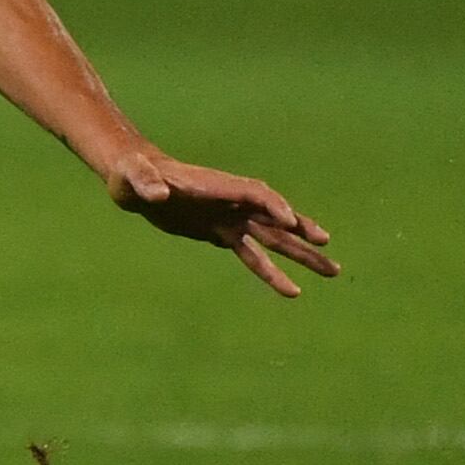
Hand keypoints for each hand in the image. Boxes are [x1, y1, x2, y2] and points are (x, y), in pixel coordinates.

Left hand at [104, 148, 338, 297]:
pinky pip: (252, 254)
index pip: (254, 193)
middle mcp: (231, 202)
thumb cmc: (133, 175)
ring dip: (300, 254)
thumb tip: (157, 193)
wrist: (134, 182)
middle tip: (326, 244)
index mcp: (218, 186)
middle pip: (273, 217)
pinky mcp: (221, 233)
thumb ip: (146, 182)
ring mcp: (229, 218)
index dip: (271, 205)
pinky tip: (291, 289)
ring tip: (330, 271)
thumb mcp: (134, 177)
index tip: (289, 221)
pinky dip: (271, 271)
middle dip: (300, 229)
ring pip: (272, 238)